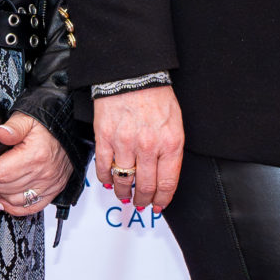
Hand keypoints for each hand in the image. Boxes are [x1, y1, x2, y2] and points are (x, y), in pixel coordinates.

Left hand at [0, 114, 71, 216]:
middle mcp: (43, 173)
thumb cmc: (50, 126)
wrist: (73, 132)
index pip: (1, 172)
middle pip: (6, 187)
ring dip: (1, 195)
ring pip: (15, 200)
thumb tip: (0, 133)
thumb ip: (13, 126)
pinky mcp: (54, 190)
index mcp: (34, 155)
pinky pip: (32, 208)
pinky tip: (4, 202)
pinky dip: (15, 209)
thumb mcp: (29, 119)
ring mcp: (49, 184)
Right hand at [93, 86, 184, 212]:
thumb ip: (171, 150)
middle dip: (143, 199)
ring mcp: (125, 143)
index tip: (158, 204)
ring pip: (123, 180)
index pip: (167, 183)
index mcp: (170, 143)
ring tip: (125, 195)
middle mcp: (148, 146)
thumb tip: (164, 176)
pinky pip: (104, 167)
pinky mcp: (105, 138)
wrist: (133, 75)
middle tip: (141, 203)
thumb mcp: (175, 123)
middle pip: (145, 186)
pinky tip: (108, 181)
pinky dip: (105, 178)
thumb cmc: (155, 96)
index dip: (162, 198)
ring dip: (123, 192)